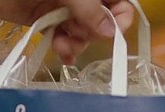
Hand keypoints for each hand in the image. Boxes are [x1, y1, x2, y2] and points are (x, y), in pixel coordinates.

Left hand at [0, 0, 134, 63]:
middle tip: (76, 36)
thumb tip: (110, 31)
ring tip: (64, 48)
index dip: (120, 14)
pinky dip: (66, 46)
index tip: (111, 31)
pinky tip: (61, 52)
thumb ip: (86, 6)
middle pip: (103, 16)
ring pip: (84, 29)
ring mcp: (62, 3)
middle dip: (94, 30)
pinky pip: (64, 35)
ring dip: (79, 42)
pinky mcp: (43, 17)